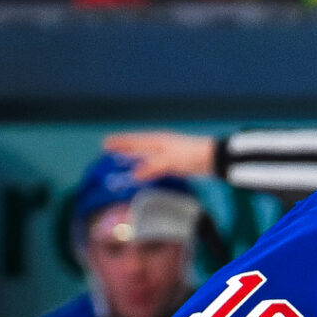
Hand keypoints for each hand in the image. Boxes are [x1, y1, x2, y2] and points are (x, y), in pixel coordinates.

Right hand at [99, 129, 215, 179]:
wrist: (212, 158)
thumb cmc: (189, 155)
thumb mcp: (167, 161)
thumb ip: (150, 167)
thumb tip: (134, 175)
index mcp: (155, 140)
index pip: (131, 141)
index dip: (118, 143)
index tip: (104, 144)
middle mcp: (158, 145)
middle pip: (136, 146)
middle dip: (122, 149)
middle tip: (108, 152)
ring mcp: (166, 153)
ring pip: (144, 155)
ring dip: (133, 159)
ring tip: (122, 163)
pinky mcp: (174, 163)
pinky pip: (154, 165)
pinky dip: (145, 168)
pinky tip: (143, 173)